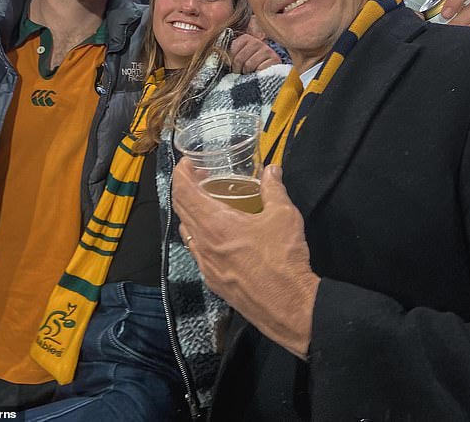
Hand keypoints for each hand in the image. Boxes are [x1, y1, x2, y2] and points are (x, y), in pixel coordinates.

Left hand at [173, 160, 318, 359]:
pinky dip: (198, 234)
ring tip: (207, 201)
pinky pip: (196, 251)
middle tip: (200, 176)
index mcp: (214, 224)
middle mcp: (202, 244)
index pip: (183, 192)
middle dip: (185, 188)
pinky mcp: (213, 281)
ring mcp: (205, 265)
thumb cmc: (283, 258)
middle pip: (181, 209)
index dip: (181, 173)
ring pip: (186, 231)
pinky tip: (217, 233)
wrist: (289, 307)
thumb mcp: (283, 215)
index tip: (188, 163)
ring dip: (191, 212)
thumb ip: (274, 188)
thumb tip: (272, 169)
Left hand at [230, 33, 280, 73]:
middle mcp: (257, 41)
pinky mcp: (275, 59)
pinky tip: (258, 74)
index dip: (231, 63)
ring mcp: (267, 50)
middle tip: (241, 73)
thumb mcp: (240, 56)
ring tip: (250, 73)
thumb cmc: (251, 63)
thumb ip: (230, 55)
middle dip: (238, 69)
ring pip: (249, 65)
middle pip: (239, 59)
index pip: (232, 52)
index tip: (234, 67)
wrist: (270, 69)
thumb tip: (219, 57)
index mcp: (246, 38)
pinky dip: (258, 74)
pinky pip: (260, 69)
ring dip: (248, 73)